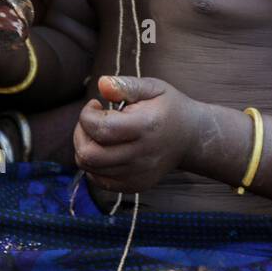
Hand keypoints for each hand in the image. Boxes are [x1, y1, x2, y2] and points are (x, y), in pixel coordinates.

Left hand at [73, 75, 200, 192]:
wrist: (191, 138)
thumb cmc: (169, 107)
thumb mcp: (153, 87)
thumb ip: (125, 85)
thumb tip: (101, 84)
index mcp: (145, 127)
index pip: (101, 129)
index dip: (87, 114)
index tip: (96, 104)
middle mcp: (141, 156)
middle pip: (90, 155)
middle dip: (80, 134)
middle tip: (92, 120)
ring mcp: (138, 175)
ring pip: (91, 169)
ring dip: (84, 149)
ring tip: (98, 133)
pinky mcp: (135, 186)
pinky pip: (100, 181)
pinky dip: (94, 165)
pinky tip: (104, 149)